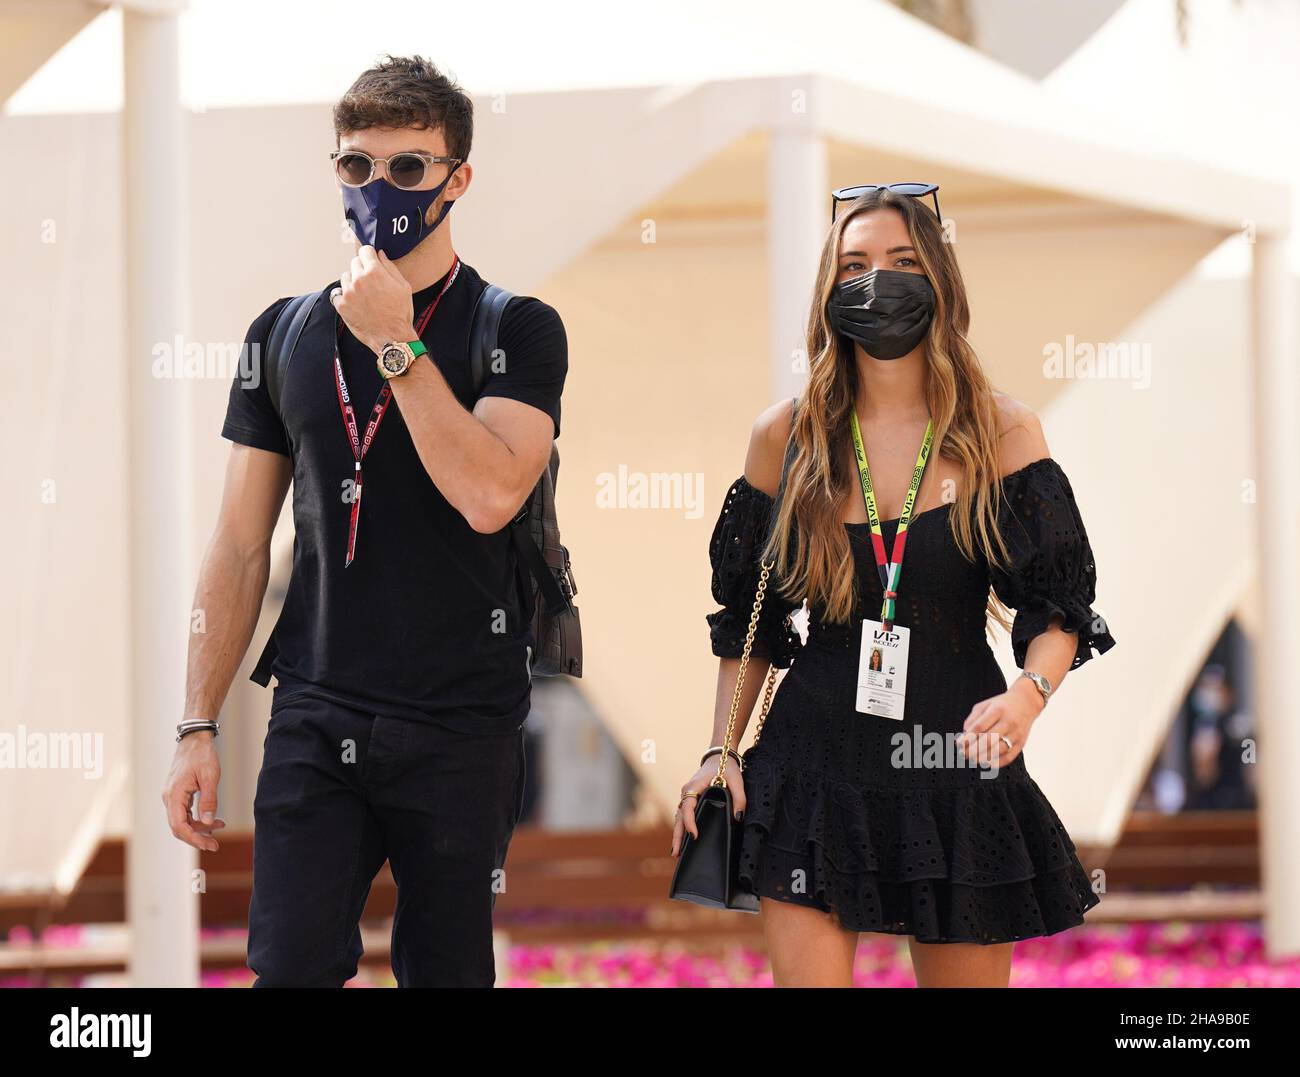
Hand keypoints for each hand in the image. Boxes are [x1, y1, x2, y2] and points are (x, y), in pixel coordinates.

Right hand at [162, 731, 225, 851]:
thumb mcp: (210, 776)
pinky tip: (214, 820)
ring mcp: (172, 797)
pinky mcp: (178, 794)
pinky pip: (186, 813)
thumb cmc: (202, 755)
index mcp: (174, 795)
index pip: (180, 826)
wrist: (195, 739)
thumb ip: (209, 800)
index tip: (209, 845)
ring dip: (200, 828)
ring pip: (183, 821)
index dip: (194, 839)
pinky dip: (198, 819)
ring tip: (221, 827)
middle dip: (197, 837)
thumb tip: (208, 822)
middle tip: (215, 845)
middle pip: (179, 827)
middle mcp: (169, 798)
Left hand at [330, 246, 416, 355]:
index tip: (371, 262)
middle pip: (354, 263)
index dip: (369, 256)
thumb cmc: (400, 313)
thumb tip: (380, 254)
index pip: (365, 251)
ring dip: (352, 282)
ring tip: (364, 295)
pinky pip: (338, 293)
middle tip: (371, 283)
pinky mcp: (341, 306)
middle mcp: (359, 280)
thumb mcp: (403, 287)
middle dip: (362, 269)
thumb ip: (390, 267)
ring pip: (345, 277)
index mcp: (375, 272)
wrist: (392, 338)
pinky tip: (356, 303)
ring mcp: (348, 293)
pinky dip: (345, 296)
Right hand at [670, 758, 745, 856]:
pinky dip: (681, 828)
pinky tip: (682, 842)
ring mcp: (687, 796)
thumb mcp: (737, 781)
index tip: (694, 836)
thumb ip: (740, 799)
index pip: (688, 807)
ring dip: (677, 834)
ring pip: (679, 818)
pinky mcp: (690, 799)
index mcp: (694, 786)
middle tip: (676, 854)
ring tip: (676, 853)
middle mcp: (687, 792)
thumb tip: (738, 818)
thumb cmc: (727, 767)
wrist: (719, 755)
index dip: (689, 822)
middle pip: (678, 816)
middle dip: (677, 836)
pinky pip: (683, 816)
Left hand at [957, 676, 1044, 768]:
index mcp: (997, 710)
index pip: (980, 726)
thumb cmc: (1000, 705)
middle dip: (973, 749)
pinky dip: (996, 762)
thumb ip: (973, 719)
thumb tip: (964, 736)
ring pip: (998, 750)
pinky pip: (1009, 757)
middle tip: (963, 754)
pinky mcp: (1021, 743)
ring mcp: (1016, 734)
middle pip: (989, 739)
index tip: (958, 744)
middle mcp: (1008, 722)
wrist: (1026, 703)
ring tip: (972, 759)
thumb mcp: (985, 705)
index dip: (968, 737)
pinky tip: (986, 763)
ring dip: (983, 757)